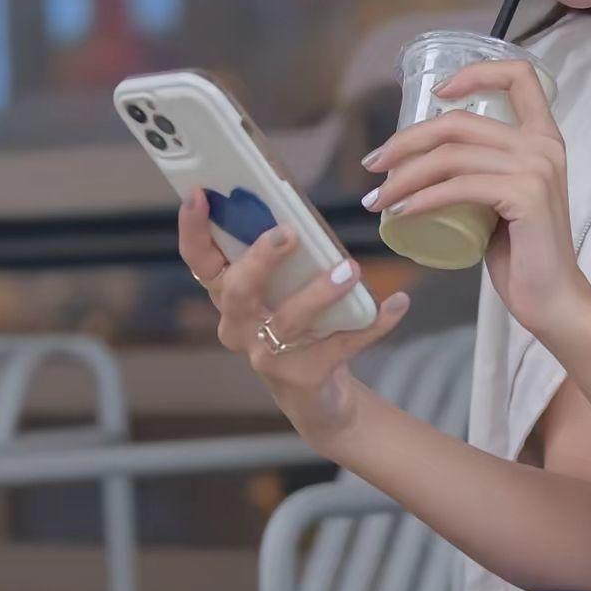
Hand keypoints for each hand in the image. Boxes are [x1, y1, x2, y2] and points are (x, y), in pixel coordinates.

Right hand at [177, 188, 409, 445]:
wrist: (316, 396)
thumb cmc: (297, 326)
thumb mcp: (283, 290)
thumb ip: (283, 256)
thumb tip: (300, 211)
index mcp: (228, 296)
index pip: (199, 260)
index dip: (193, 229)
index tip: (199, 194)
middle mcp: (239, 327)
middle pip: (237, 291)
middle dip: (259, 260)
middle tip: (287, 233)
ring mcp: (267, 356)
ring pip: (289, 320)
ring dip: (320, 292)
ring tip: (351, 268)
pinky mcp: (302, 376)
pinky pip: (341, 344)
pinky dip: (373, 323)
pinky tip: (398, 304)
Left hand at [360, 59, 590, 341]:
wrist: (553, 299)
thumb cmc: (524, 254)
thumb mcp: (504, 198)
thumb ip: (483, 174)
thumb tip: (428, 162)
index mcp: (544, 138)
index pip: (518, 76)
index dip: (474, 72)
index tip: (436, 94)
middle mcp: (544, 145)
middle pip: (460, 122)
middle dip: (406, 140)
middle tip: (374, 165)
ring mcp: (537, 169)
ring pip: (451, 156)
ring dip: (403, 177)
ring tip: (378, 199)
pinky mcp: (526, 197)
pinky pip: (458, 187)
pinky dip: (421, 198)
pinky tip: (402, 212)